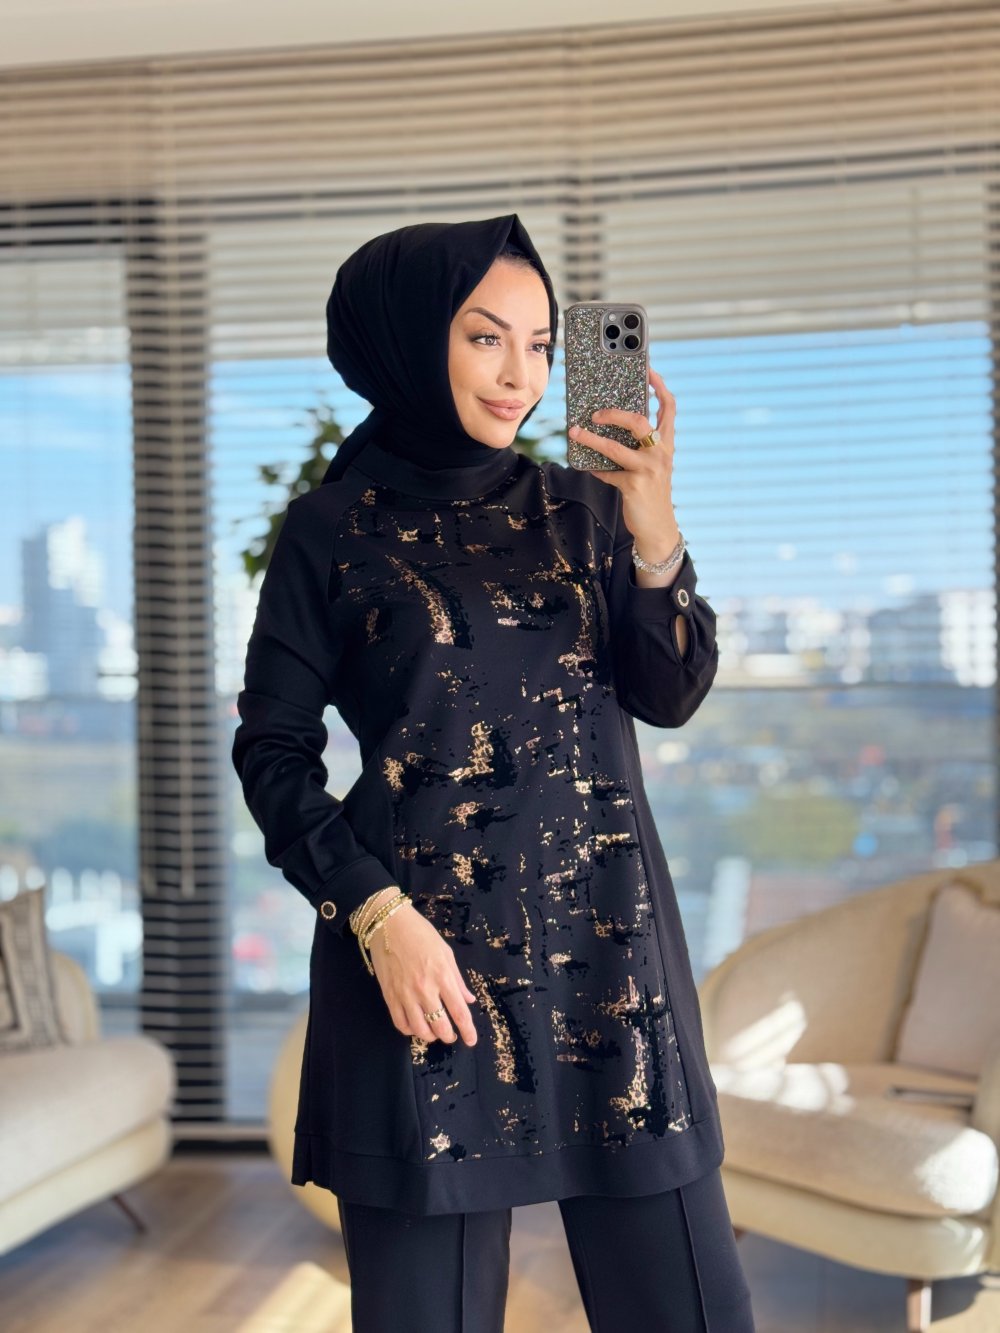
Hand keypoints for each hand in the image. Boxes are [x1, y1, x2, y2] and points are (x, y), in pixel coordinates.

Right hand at [369, 902, 478, 1047]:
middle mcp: (425, 989)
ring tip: (434, 1033)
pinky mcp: (389, 995)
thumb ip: (457, 979)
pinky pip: (400, 1023)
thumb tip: (469, 1000)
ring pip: (419, 1030)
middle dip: (449, 1036)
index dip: (467, 1030)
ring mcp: (405, 994)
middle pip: (440, 1026)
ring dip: (430, 1036)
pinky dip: (409, 1030)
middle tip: (451, 1036)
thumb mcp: (446, 952)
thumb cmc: (421, 933)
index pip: (459, 1011)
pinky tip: (415, 1026)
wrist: (389, 924)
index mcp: (443, 976)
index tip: (471, 1041)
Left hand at [568, 364, 679, 556]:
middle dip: (615, 413)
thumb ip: (638, 448)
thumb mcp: (651, 467)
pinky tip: (586, 467)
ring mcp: (648, 470)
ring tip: (575, 432)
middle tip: (596, 412)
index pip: (668, 409)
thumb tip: (607, 429)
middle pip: (639, 422)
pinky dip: (595, 469)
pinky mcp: (634, 486)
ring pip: (615, 447)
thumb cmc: (650, 493)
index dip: (659, 387)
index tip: (648, 371)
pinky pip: (607, 472)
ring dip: (591, 439)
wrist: (658, 528)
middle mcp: (661, 454)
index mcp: (667, 445)